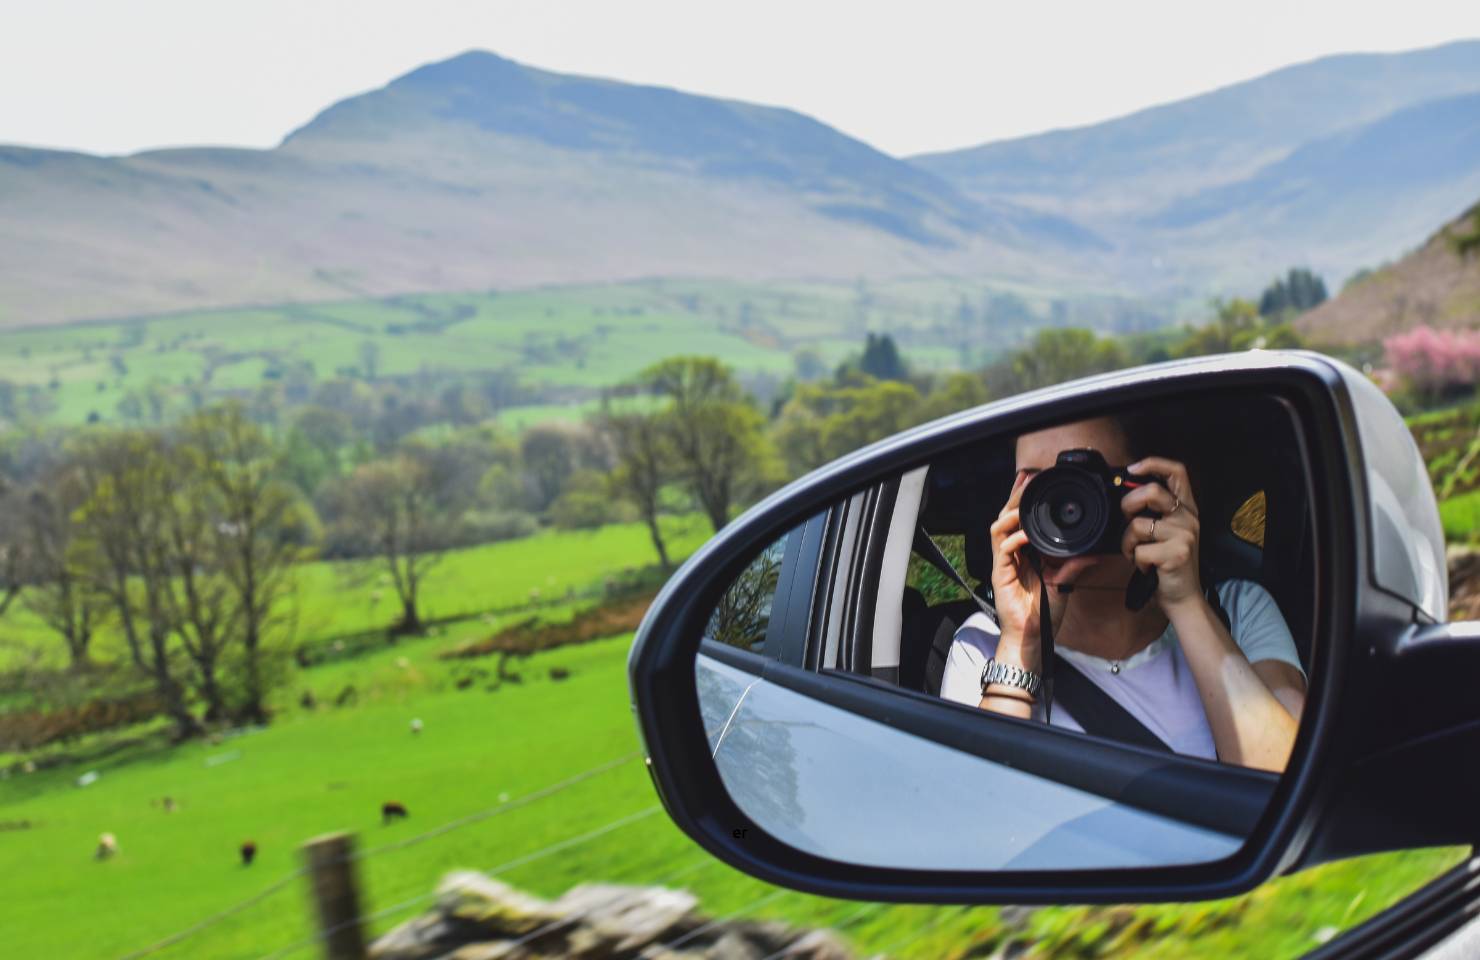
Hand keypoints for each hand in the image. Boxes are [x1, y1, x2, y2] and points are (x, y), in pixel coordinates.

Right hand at [991, 471, 1094, 666]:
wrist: (1033, 637)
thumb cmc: (1045, 613)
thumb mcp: (1064, 582)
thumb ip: (1075, 565)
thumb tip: (1095, 552)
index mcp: (1026, 553)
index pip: (1020, 520)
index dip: (1023, 500)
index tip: (1033, 481)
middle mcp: (1012, 555)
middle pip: (1006, 517)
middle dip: (1014, 496)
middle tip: (1026, 479)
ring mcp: (1004, 563)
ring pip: (999, 527)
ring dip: (1010, 512)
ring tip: (1022, 500)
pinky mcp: (1000, 574)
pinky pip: (1002, 550)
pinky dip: (1012, 539)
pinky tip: (1024, 534)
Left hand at [1119, 456, 1202, 610]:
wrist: (1184, 598)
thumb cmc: (1169, 564)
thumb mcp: (1167, 532)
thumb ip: (1154, 512)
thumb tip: (1125, 493)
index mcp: (1186, 509)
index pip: (1177, 472)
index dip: (1153, 463)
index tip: (1132, 469)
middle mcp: (1189, 518)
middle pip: (1151, 491)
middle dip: (1128, 504)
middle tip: (1128, 521)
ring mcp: (1184, 535)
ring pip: (1137, 525)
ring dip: (1127, 542)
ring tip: (1137, 552)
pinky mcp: (1176, 554)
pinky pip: (1138, 550)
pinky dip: (1134, 560)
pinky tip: (1146, 566)